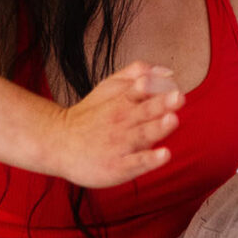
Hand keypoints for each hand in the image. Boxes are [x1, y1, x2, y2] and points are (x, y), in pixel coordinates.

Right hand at [57, 61, 182, 187]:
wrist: (58, 143)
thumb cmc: (90, 116)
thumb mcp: (109, 88)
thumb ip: (136, 75)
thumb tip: (168, 70)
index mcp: (122, 102)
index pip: (139, 90)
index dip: (153, 86)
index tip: (170, 83)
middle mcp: (122, 122)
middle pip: (144, 111)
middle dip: (162, 103)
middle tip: (179, 97)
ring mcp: (120, 145)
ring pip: (142, 135)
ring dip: (158, 127)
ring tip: (173, 120)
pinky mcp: (119, 166)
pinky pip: (136, 162)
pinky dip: (150, 159)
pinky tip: (164, 155)